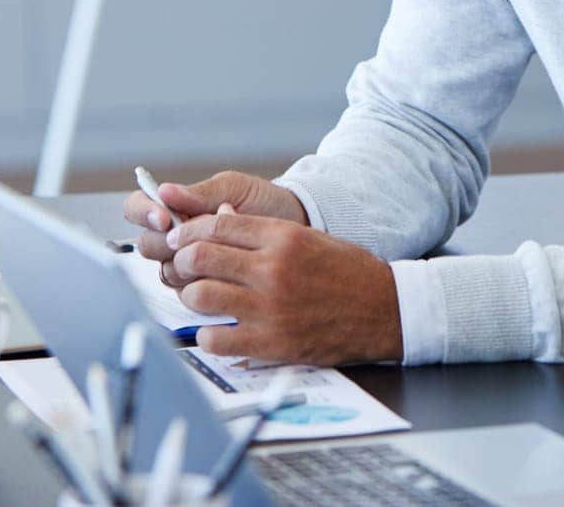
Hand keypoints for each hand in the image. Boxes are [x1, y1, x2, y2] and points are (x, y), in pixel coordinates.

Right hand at [123, 171, 307, 277]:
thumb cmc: (264, 202)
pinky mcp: (206, 287)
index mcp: (177, 209)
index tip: (165, 217)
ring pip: (166, 271)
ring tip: (224, 252)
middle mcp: (176, 238)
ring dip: (190, 264)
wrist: (296, 225)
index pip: (136, 209)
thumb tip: (164, 190)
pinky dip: (206, 283)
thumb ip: (201, 193)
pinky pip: (190, 292)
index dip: (143, 213)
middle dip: (168, 242)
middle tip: (198, 238)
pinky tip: (229, 274)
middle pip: (147, 245)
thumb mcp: (236, 189)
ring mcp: (189, 264)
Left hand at [167, 203, 403, 364]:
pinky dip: (209, 335)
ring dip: (192, 296)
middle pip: (199, 257)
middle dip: (183, 261)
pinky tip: (220, 330)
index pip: (216, 225)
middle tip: (184, 268)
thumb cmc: (347, 272)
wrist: (383, 310)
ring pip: (199, 296)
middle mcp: (273, 269)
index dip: (189, 231)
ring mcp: (270, 307)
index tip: (180, 240)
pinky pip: (214, 338)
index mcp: (283, 237)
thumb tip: (220, 221)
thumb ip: (264, 233)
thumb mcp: (310, 238)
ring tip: (203, 298)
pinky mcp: (270, 343)